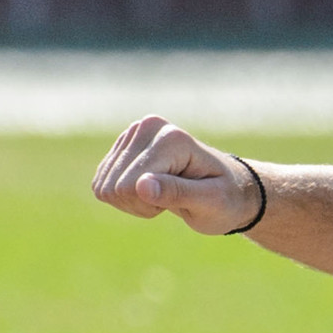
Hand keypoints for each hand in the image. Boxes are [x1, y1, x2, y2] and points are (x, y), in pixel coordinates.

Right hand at [91, 115, 258, 234]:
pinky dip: (125, 198)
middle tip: (175, 198)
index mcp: (170, 138)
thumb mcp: (210, 203)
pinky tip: (152, 191)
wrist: (229, 190)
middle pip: (113, 186)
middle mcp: (147, 127)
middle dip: (141, 204)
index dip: (150, 204)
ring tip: (165, 194)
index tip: (183, 198)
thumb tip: (141, 186)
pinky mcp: (122, 147)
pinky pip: (102, 184)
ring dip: (133, 202)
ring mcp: (132, 134)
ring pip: (104, 186)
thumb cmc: (226, 199)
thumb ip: (177, 193)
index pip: (130, 186)